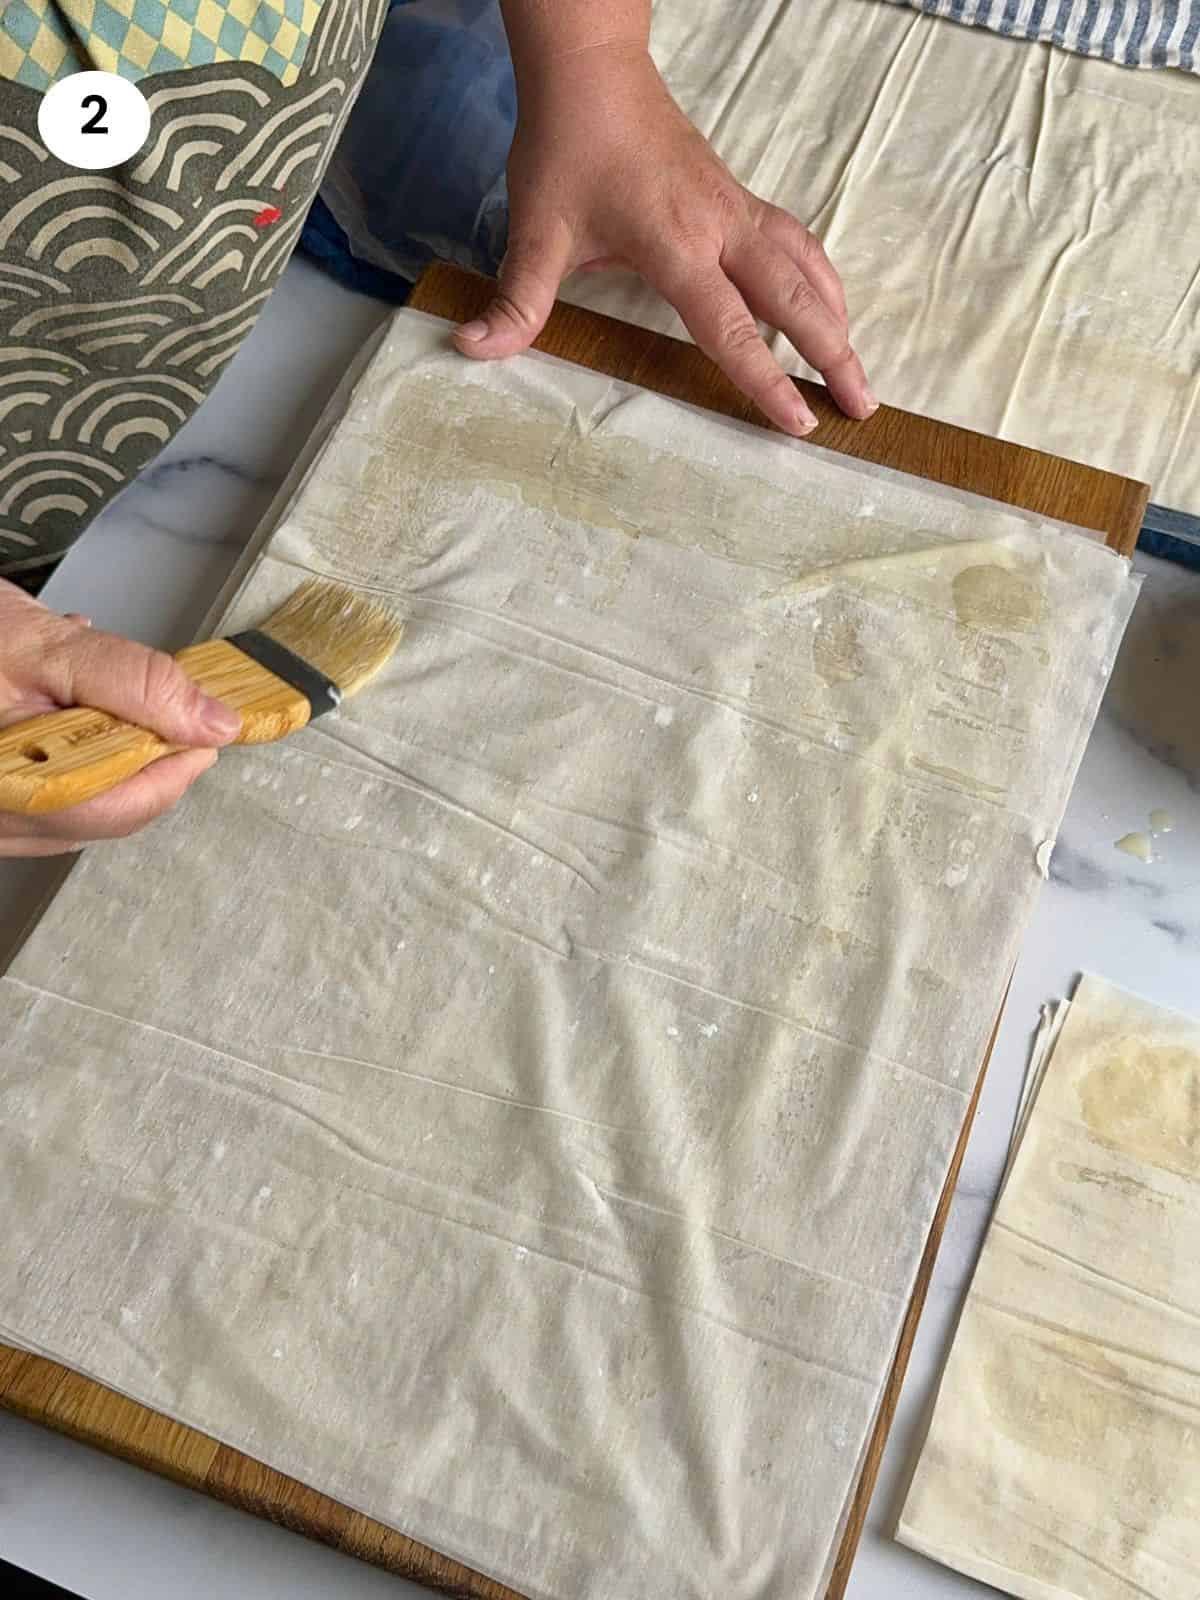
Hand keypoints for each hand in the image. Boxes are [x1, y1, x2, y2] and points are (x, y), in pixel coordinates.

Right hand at [0, 580, 239, 856]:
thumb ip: (135, 683)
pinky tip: (64, 713)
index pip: (119, 808)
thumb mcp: (44, 646)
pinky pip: (49, 799)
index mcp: (6, 790)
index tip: (206, 729)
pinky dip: (74, 758)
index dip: (174, 768)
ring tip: (96, 697)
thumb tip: (213, 723)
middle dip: (142, 758)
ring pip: (81, 809)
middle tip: (161, 706)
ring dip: (109, 756)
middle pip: (104, 813)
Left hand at [454, 44, 873, 435]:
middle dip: (834, 355)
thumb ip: (516, 299)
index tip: (800, 421)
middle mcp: (719, 228)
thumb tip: (472, 349)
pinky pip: (794, 241)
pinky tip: (826, 304)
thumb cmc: (566, 147)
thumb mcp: (535, 229)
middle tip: (863, 406)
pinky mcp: (737, 196)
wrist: (591, 69)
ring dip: (837, 318)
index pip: (730, 326)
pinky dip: (820, 278)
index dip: (766, 378)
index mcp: (675, 245)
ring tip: (857, 366)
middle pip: (796, 299)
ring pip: (806, 266)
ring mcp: (735, 208)